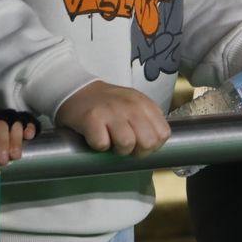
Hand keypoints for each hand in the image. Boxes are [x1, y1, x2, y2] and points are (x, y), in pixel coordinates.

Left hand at [0, 109, 36, 165]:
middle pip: (2, 124)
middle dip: (4, 142)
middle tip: (3, 160)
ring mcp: (8, 117)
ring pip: (16, 123)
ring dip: (17, 139)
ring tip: (16, 156)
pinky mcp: (18, 122)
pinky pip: (28, 120)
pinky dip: (31, 126)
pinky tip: (30, 136)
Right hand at [55, 82, 170, 155]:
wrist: (78, 90)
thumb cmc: (108, 103)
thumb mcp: (135, 106)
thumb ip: (148, 121)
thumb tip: (155, 145)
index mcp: (145, 104)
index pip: (163, 134)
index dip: (152, 146)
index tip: (140, 144)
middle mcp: (131, 106)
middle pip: (148, 142)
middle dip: (137, 151)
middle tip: (124, 146)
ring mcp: (112, 111)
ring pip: (126, 144)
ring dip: (117, 149)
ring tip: (110, 140)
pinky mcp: (92, 118)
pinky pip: (102, 144)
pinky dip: (98, 146)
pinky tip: (95, 136)